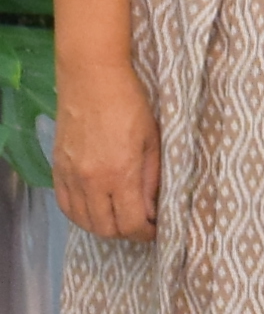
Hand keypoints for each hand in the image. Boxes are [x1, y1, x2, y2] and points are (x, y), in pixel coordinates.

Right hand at [51, 55, 156, 243]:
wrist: (92, 80)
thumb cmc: (130, 104)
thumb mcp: (153, 140)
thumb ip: (152, 178)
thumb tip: (153, 208)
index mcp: (120, 174)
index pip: (131, 223)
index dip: (146, 233)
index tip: (156, 230)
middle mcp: (91, 181)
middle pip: (105, 229)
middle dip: (126, 233)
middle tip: (141, 224)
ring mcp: (70, 177)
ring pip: (83, 221)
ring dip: (104, 226)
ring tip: (121, 217)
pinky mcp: (58, 169)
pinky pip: (66, 206)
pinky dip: (81, 215)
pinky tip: (95, 208)